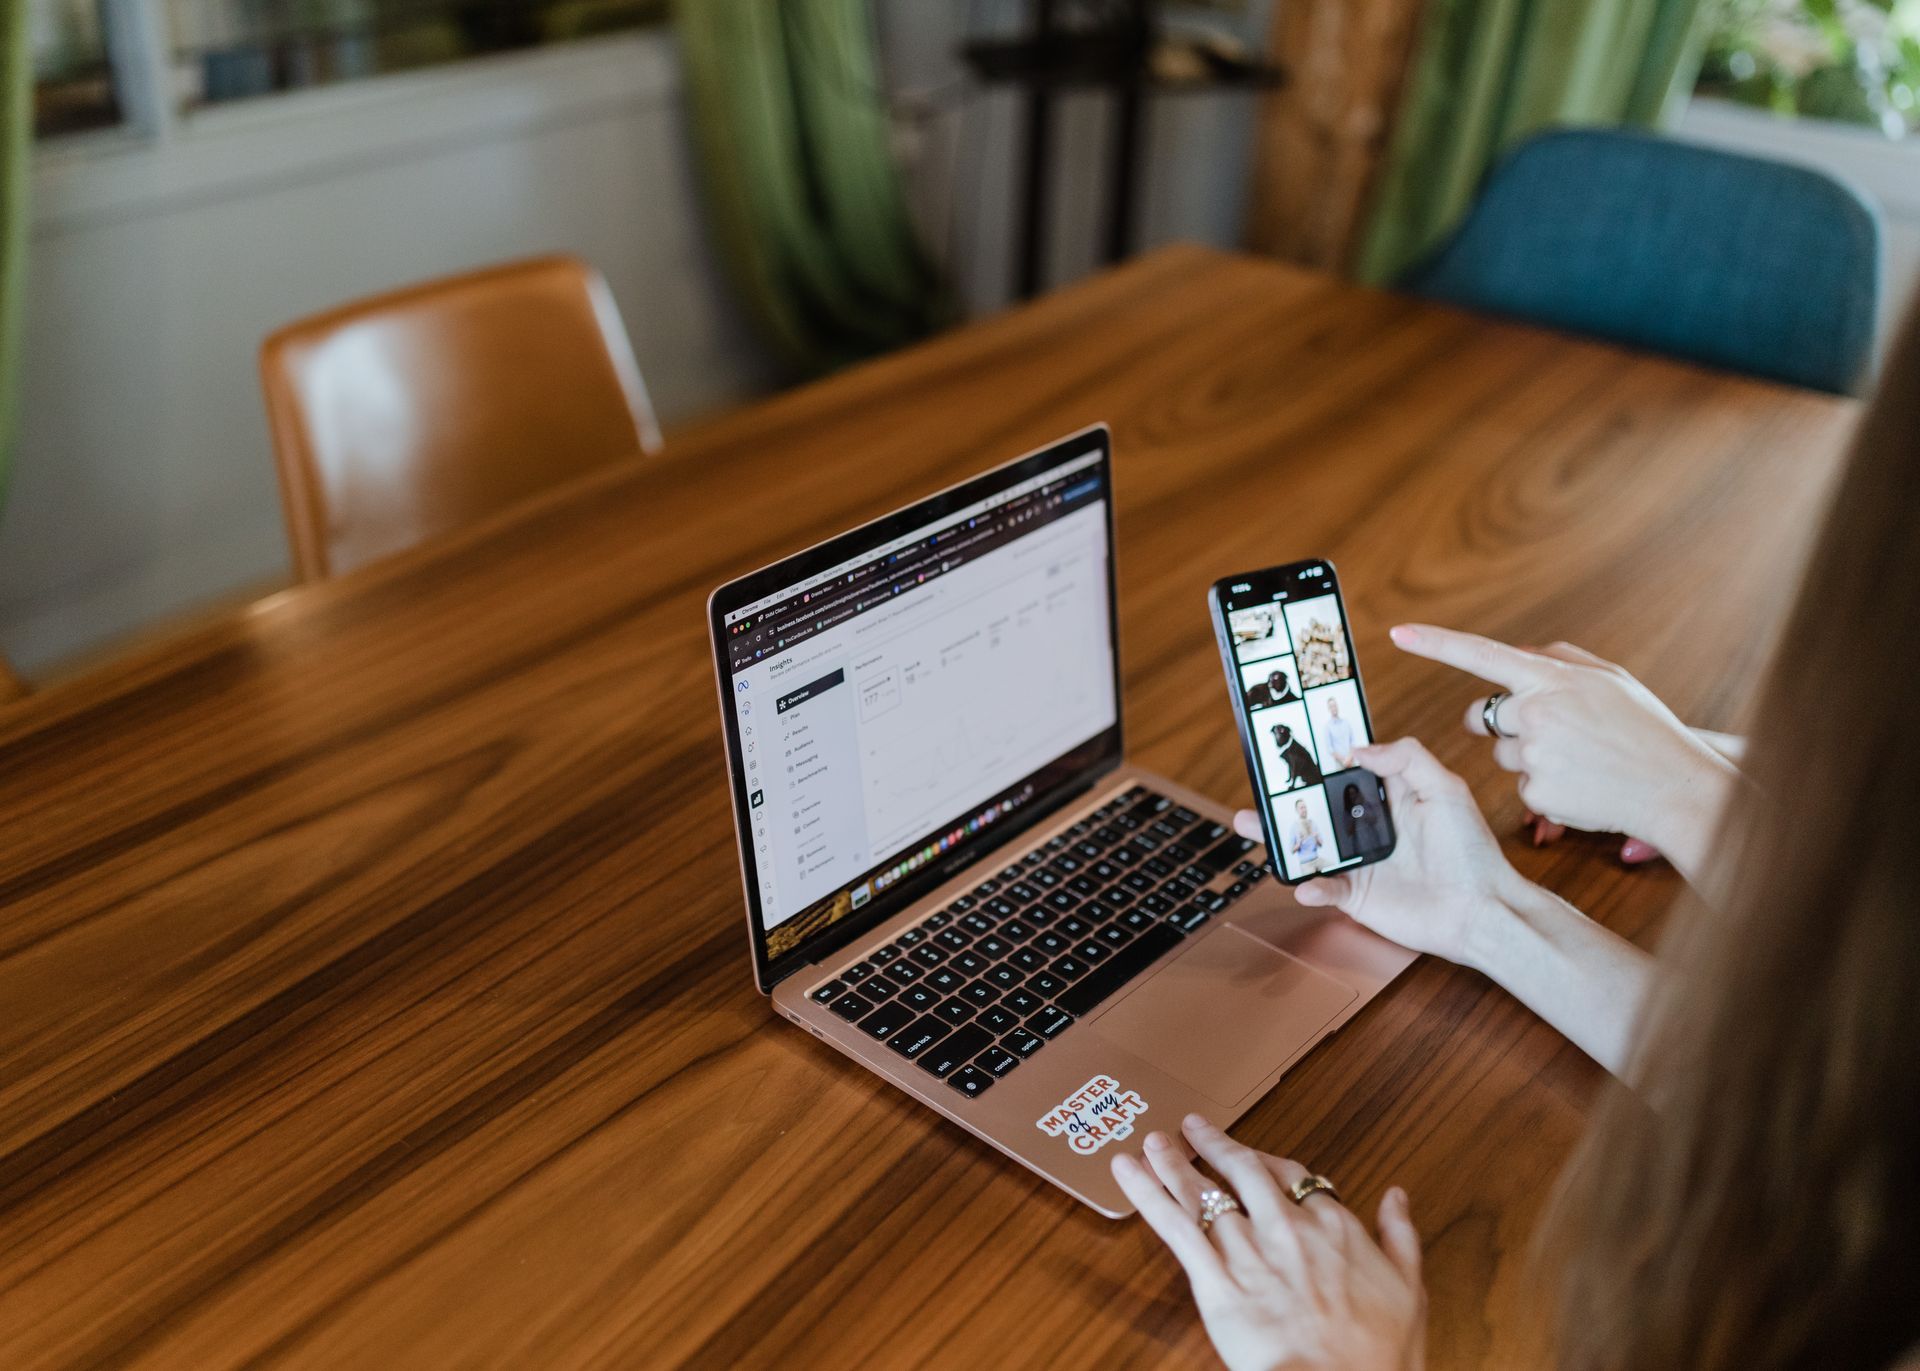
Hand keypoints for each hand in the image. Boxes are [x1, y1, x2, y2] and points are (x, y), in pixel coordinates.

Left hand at [1112, 1115, 1424, 1370]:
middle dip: (1215, 1145)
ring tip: (1153, 1141)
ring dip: (1174, 1162)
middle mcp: (1286, 1227)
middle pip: (1242, 1172)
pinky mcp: (1216, 1282)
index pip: (1294, 1177)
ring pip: (1204, 1193)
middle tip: (1193, 1126)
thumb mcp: (1410, 1291)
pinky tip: (1127, 1171)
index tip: (1251, 1155)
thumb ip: (1400, 1236)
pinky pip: (1175, 1227)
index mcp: (1334, 1226)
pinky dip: (1147, 1193)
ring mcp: (1248, 1251)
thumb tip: (1396, 1196)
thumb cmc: (1379, 1355)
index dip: (1267, 1162)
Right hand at [1236, 736, 1522, 966]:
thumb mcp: (1446, 789)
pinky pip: (1323, 888)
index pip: (1344, 771)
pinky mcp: (1355, 896)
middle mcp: (1367, 827)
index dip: (1320, 757)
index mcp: (1387, 797)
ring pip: (1308, 845)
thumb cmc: (1471, 851)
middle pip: (1314, 807)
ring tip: (1249, 824)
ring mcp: (1358, 862)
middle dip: (1282, 798)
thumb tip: (1357, 748)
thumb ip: (1406, 758)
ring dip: (1277, 837)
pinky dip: (1309, 887)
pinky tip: (1304, 884)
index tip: (1292, 741)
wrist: (1482, 912)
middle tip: (1258, 785)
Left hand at [1389, 627, 1737, 879]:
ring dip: (1528, 756)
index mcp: (1551, 679)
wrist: (1674, 787)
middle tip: (1544, 729)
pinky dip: (1544, 785)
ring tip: (1579, 759)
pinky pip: (1521, 785)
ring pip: (1502, 754)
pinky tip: (1580, 783)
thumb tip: (1514, 655)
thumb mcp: (1609, 680)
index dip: (1435, 643)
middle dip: (1497, 723)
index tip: (1398, 633)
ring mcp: (1533, 754)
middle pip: (1481, 717)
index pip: (1480, 655)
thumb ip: (1557, 661)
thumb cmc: (1645, 730)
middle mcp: (1536, 713)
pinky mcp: (1535, 792)